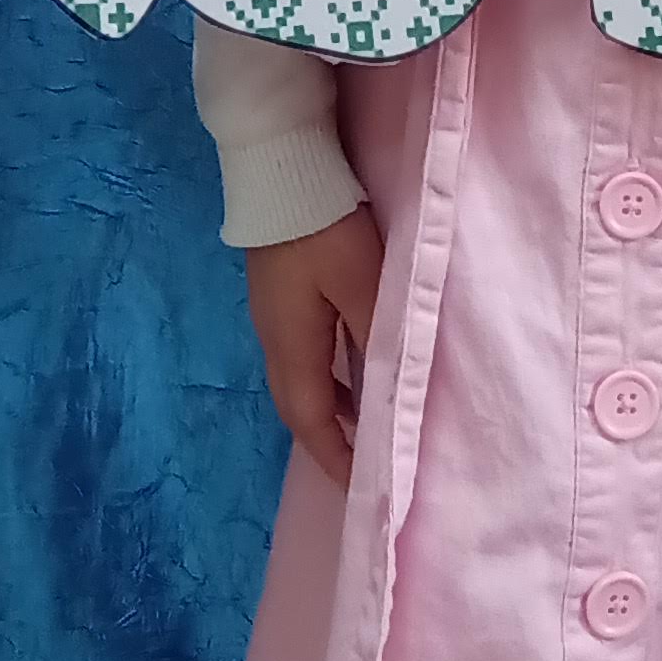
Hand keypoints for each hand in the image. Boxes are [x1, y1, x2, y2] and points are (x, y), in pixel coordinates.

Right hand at [245, 206, 384, 488]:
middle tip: (366, 466)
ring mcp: (274, 317)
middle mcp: (276, 340)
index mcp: (292, 347)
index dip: (339, 459)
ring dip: (332, 409)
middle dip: (331, 442)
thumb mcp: (363, 283)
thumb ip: (376, 338)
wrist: (281, 170)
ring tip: (368, 427)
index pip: (313, 422)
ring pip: (302, 382)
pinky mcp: (281, 296)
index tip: (366, 489)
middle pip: (300, 408)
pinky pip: (305, 356)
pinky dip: (330, 378)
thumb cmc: (324, 229)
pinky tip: (356, 370)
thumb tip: (387, 389)